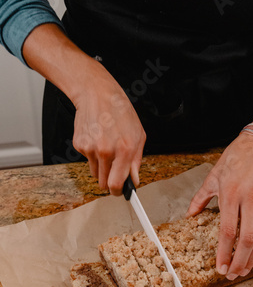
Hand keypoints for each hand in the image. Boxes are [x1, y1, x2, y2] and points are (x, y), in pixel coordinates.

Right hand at [72, 63, 145, 194]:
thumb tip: (134, 180)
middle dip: (109, 180)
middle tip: (114, 169)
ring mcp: (90, 148)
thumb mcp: (138, 135)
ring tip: (106, 147)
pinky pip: (87, 160)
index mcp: (124, 150)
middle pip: (103, 184)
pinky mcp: (79, 145)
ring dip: (102, 166)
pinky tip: (97, 139)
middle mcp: (106, 151)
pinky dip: (93, 154)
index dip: (117, 192)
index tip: (119, 192)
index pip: (116, 184)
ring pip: (95, 173)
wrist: (97, 93)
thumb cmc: (120, 112)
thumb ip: (136, 161)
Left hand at [186, 134, 252, 278]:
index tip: (220, 267)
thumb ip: (200, 199)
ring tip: (244, 270)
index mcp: (231, 195)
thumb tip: (189, 215)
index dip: (224, 253)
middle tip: (232, 275)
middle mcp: (250, 201)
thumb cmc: (234, 160)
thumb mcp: (212, 178)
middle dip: (239, 261)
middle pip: (247, 239)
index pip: (228, 231)